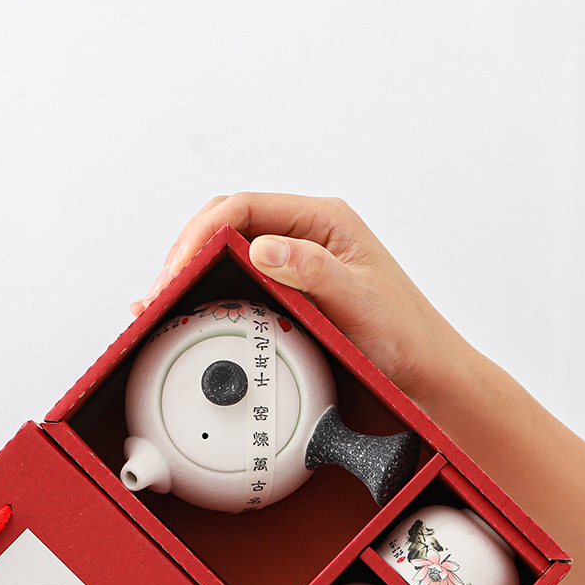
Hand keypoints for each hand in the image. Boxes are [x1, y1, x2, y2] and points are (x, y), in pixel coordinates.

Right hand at [130, 192, 464, 410]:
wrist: (426, 376)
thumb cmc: (405, 336)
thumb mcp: (359, 300)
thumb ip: (312, 270)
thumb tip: (262, 246)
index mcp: (325, 220)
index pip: (244, 207)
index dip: (201, 234)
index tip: (177, 268)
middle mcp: (306, 234)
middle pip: (226, 224)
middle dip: (185, 252)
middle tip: (159, 291)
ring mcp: (294, 262)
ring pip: (225, 252)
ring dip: (190, 273)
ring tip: (160, 302)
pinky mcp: (287, 291)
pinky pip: (236, 281)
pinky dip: (206, 293)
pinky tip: (185, 311)